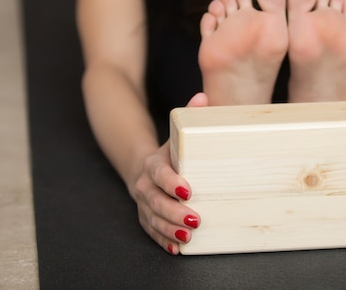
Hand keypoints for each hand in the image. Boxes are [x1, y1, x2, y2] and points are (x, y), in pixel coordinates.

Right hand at [131, 92, 207, 254]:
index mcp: (152, 164)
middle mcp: (144, 185)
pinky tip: (176, 248)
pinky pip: (151, 231)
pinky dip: (163, 240)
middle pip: (155, 200)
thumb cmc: (169, 152)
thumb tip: (203, 97)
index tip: (187, 190)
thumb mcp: (177, 134)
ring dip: (169, 229)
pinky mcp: (145, 217)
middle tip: (194, 219)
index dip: (171, 182)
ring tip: (187, 237)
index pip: (159, 173)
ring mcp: (142, 203)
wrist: (143, 165)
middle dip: (174, 211)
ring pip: (152, 219)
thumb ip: (189, 116)